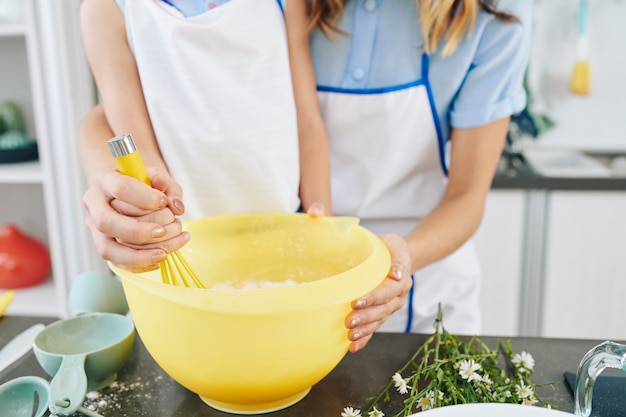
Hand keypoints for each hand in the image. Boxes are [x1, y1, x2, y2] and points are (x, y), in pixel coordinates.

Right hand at [83, 168, 187, 271]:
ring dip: (143, 254)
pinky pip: (117, 262)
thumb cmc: (143, 183)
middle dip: (140, 232)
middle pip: (107, 223)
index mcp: (105, 180)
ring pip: (109, 249)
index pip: (120, 189)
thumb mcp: (157, 176)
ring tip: (169, 248)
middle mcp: (95, 205)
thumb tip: (175, 204)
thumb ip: (167, 184)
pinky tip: (162, 255)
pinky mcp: (103, 245)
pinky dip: (142, 264)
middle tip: (165, 230)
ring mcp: (95, 228)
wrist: (127, 191)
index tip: (164, 202)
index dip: (145, 198)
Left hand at [345, 233, 412, 352]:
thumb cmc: (390, 248)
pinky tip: (354, 347)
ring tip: (351, 336)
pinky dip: (365, 338)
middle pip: (383, 309)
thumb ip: (396, 256)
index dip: (373, 298)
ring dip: (365, 330)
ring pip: (379, 321)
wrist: (399, 258)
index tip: (356, 302)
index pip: (387, 291)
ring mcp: (391, 307)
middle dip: (366, 317)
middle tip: (349, 322)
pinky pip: (375, 328)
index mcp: (401, 280)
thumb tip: (397, 273)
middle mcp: (398, 296)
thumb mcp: (394, 243)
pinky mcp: (384, 314)